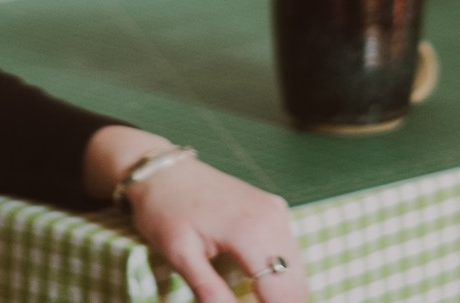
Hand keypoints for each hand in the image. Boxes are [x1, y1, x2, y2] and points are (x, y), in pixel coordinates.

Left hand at [87, 128, 307, 301]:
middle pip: (297, 285)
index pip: (284, 292)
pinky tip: (254, 282)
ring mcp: (276, 211)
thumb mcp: (179, 254)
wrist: (163, 170)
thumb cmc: (165, 209)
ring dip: (279, 292)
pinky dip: (278, 274)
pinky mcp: (273, 209)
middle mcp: (272, 218)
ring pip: (296, 270)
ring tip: (248, 299)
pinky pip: (288, 252)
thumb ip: (209, 290)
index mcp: (251, 231)